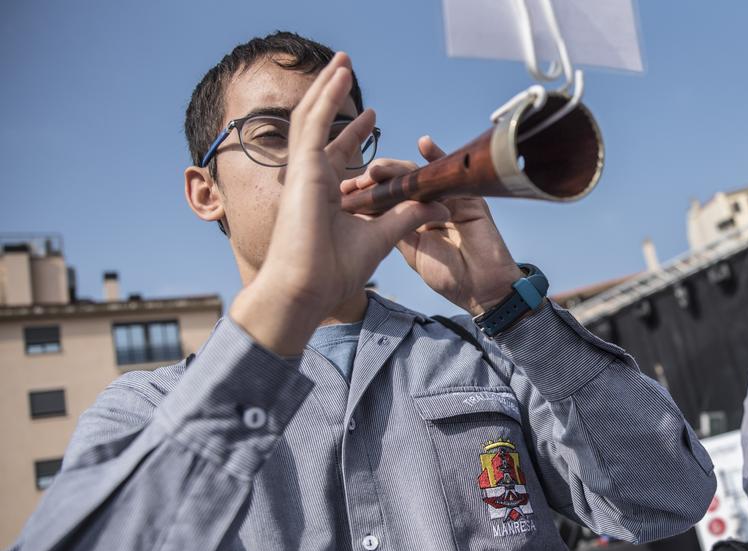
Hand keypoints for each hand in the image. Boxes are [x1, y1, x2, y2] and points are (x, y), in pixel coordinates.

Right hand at [229, 53, 449, 355]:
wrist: (308, 287)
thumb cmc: (333, 272)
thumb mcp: (383, 237)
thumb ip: (408, 216)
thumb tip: (439, 203)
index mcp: (326, 195)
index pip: (340, 155)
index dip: (353, 134)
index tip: (372, 118)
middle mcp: (312, 179)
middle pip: (322, 128)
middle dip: (335, 99)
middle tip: (346, 71)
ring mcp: (304, 172)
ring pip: (313, 117)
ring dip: (328, 88)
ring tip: (342, 61)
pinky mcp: (303, 168)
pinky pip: (313, 123)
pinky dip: (326, 99)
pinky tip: (338, 76)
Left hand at [342, 138, 522, 315]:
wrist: (481, 289)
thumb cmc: (449, 276)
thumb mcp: (412, 251)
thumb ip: (395, 229)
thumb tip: (365, 210)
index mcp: (413, 219)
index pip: (386, 197)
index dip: (366, 192)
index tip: (344, 193)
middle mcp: (428, 205)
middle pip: (399, 182)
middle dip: (376, 179)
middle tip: (357, 182)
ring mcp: (448, 199)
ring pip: (419, 176)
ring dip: (397, 169)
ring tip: (377, 169)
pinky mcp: (468, 196)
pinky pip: (451, 172)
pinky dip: (438, 156)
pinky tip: (424, 144)